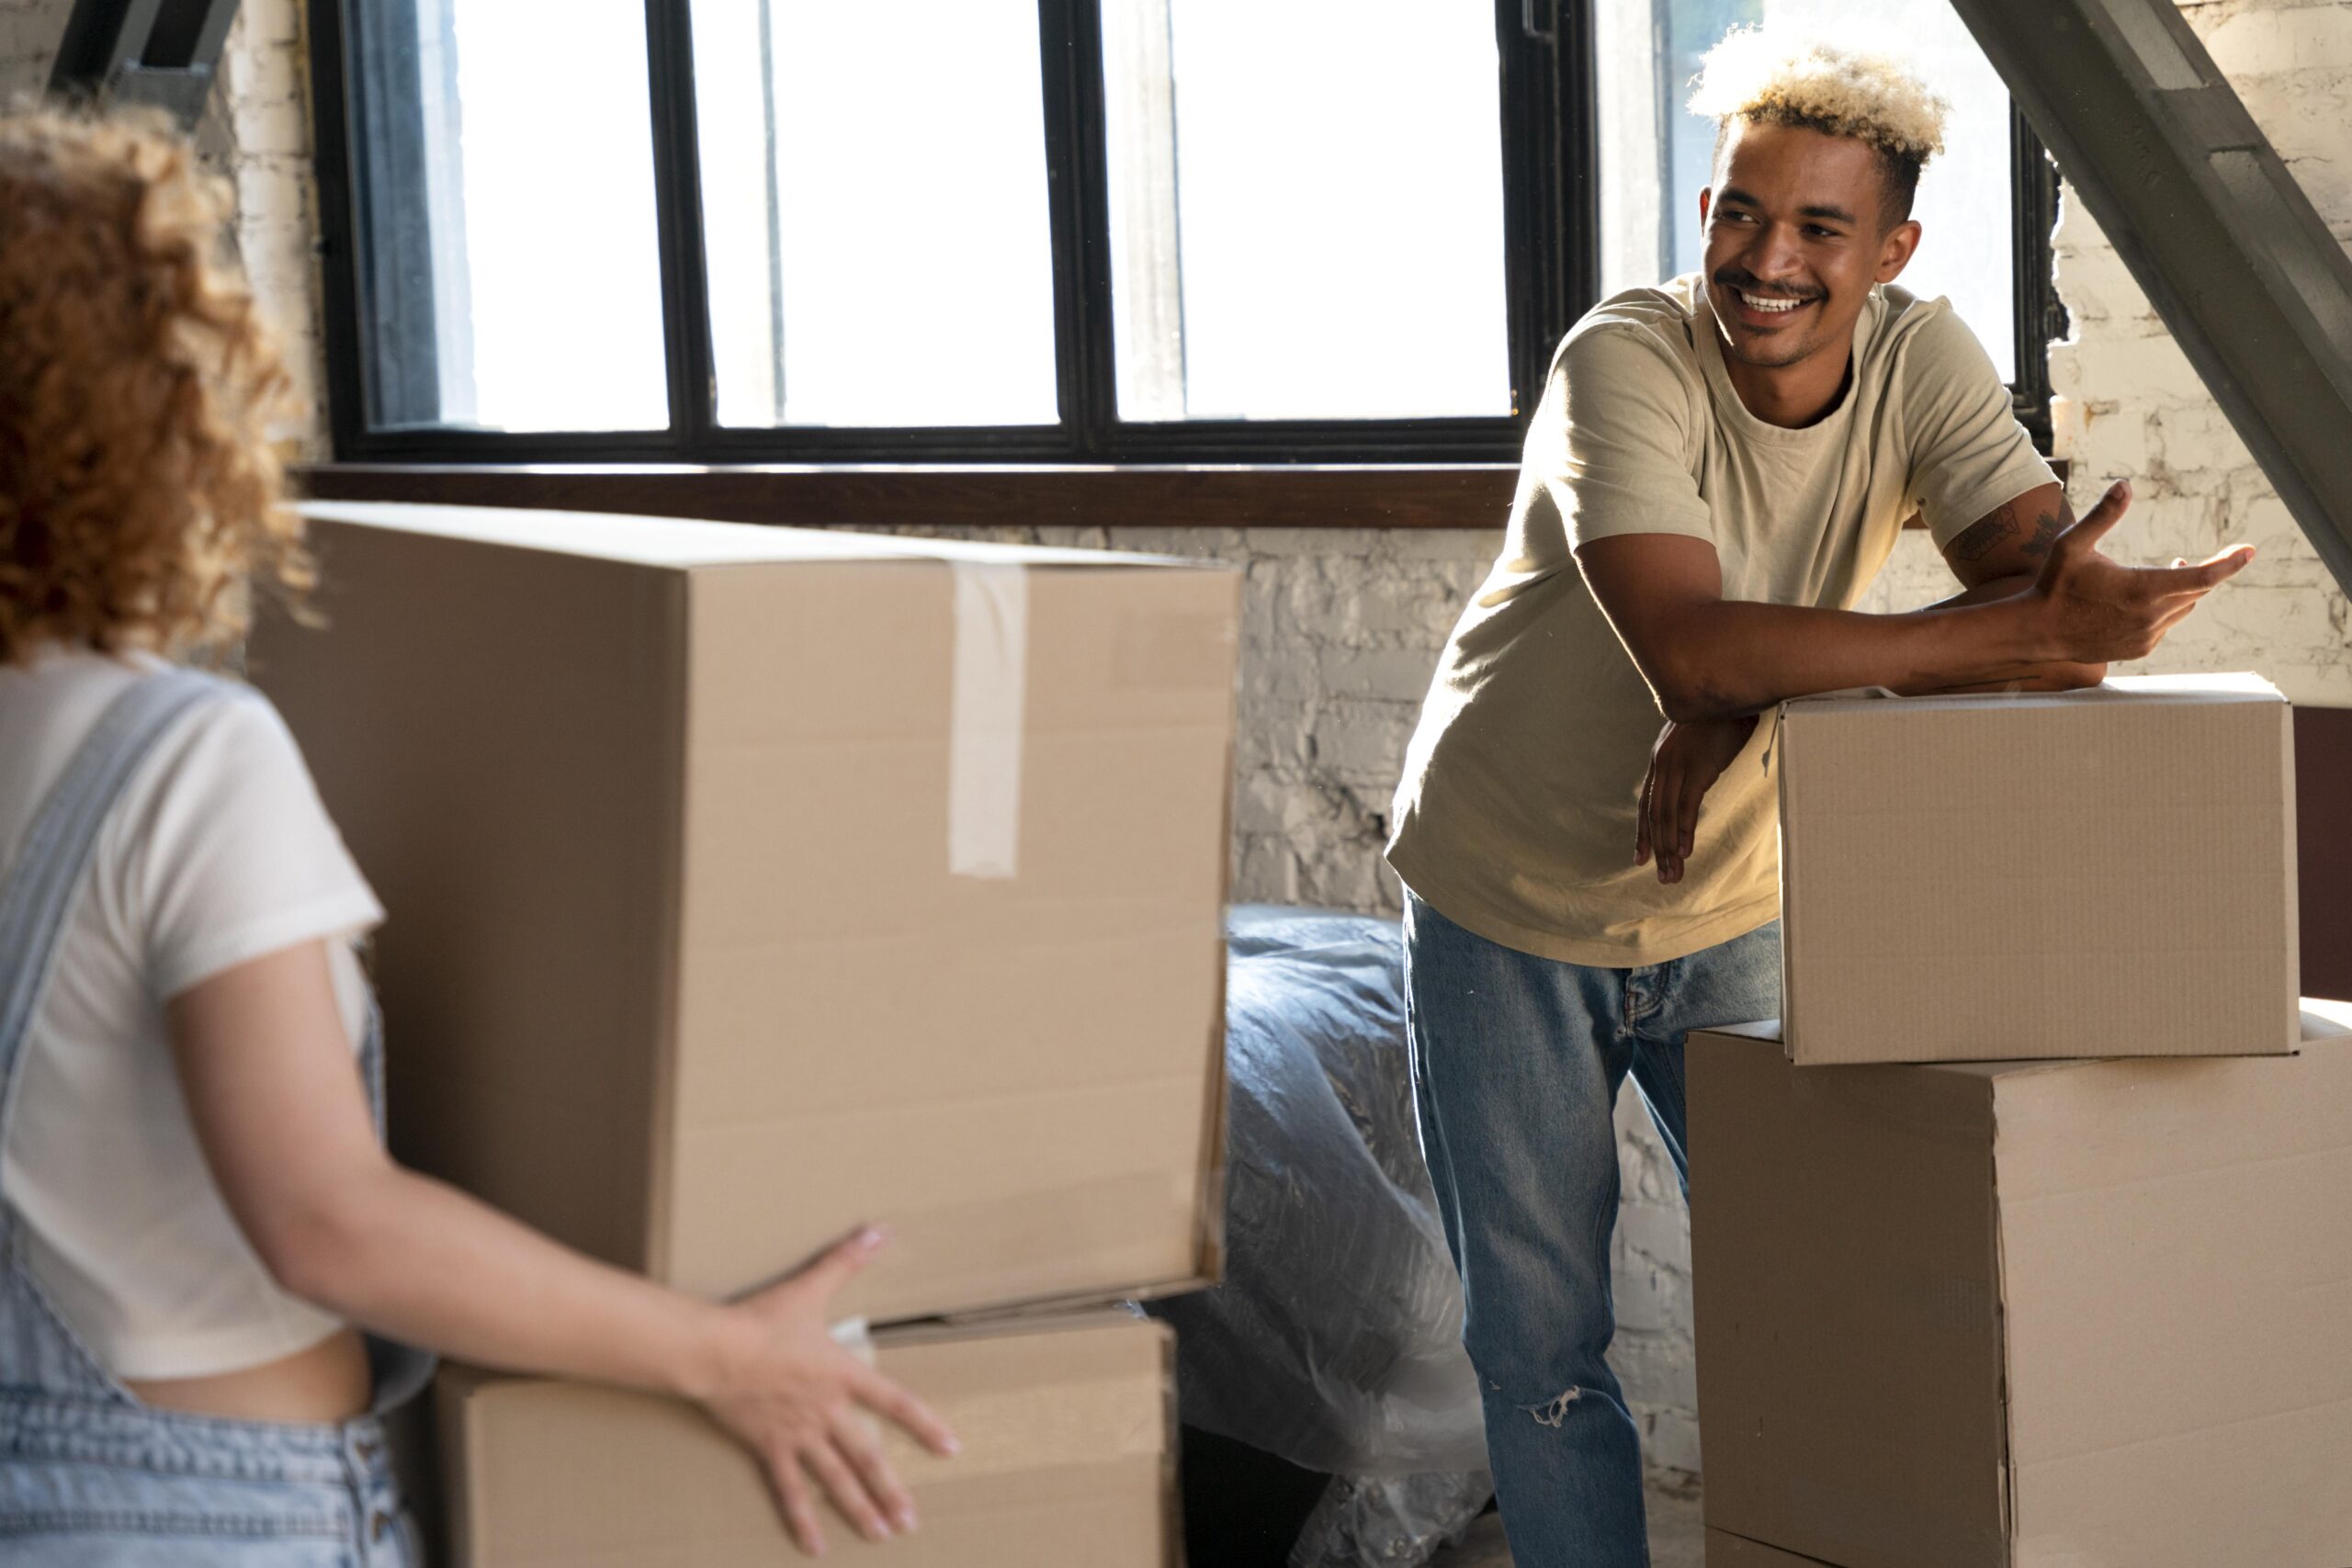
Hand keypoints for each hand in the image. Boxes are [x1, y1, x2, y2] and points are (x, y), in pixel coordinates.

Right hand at [697, 1227, 958, 1555]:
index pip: (895, 1403)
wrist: (715, 1349)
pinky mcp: (769, 1448)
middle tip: (912, 1521)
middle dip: (893, 1490)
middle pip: (868, 1457)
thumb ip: (847, 1259)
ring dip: (861, 1510)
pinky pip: (790, 1492)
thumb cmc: (763, 1318)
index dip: (924, 1426)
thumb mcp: (810, 1287)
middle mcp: (827, 1411)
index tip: (950, 1449)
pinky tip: (815, 1548)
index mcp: (843, 1375)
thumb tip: (879, 1228)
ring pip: (836, 1480)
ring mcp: (799, 1434)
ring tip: (882, 1535)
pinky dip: (803, 1520)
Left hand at [1636, 714, 1758, 884]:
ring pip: (1668, 816)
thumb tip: (1698, 782)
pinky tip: (1685, 851)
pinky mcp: (1698, 768)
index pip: (1646, 805)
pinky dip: (1684, 831)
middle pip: (1654, 816)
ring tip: (1673, 873)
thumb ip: (1691, 764)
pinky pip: (1687, 806)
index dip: (1642, 833)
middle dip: (1656, 850)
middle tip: (1662, 878)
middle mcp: (1662, 765)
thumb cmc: (1718, 718)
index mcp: (1659, 761)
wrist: (1728, 692)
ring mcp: (1678, 766)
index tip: (1640, 858)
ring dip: (1670, 848)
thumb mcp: (1696, 743)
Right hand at [2027, 479, 2251, 662]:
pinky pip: (2165, 626)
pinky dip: (2164, 610)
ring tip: (2169, 573)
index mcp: (2143, 589)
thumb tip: (2124, 484)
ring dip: (2182, 590)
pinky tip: (2142, 603)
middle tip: (2201, 556)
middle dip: (2204, 572)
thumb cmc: (2054, 584)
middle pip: (2196, 591)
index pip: (2203, 577)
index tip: (2250, 551)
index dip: (2230, 563)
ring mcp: (2147, 636)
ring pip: (2183, 609)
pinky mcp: (2140, 648)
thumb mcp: (2073, 544)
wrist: (2037, 631)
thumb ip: (2103, 515)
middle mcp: (2152, 616)